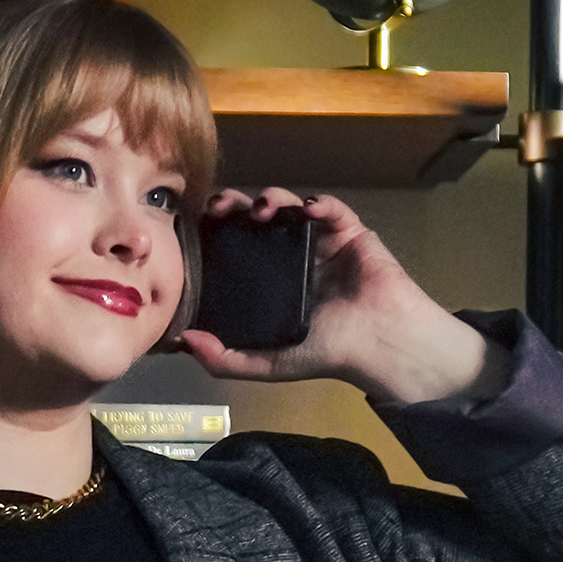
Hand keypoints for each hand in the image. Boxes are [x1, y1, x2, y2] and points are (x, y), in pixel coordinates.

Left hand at [177, 188, 509, 405]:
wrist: (378, 345)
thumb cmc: (328, 353)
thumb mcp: (267, 364)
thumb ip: (224, 358)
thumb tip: (184, 341)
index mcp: (271, 282)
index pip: (237, 247)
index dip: (219, 231)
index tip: (201, 224)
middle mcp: (292, 257)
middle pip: (258, 220)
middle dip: (238, 205)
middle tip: (223, 205)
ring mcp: (321, 242)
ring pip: (290, 206)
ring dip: (273, 198)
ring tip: (263, 207)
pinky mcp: (350, 233)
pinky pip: (332, 208)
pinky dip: (318, 203)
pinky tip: (307, 208)